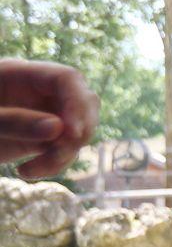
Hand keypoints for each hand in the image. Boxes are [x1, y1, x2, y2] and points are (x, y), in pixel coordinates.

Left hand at [0, 59, 99, 179]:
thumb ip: (14, 122)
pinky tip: (27, 171)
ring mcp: (41, 114)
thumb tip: (60, 129)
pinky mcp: (39, 137)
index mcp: (18, 75)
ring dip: (65, 154)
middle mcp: (36, 92)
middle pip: (82, 102)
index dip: (77, 103)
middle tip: (59, 154)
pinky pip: (64, 148)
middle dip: (77, 131)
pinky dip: (54, 164)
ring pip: (77, 129)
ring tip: (32, 170)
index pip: (65, 79)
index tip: (73, 134)